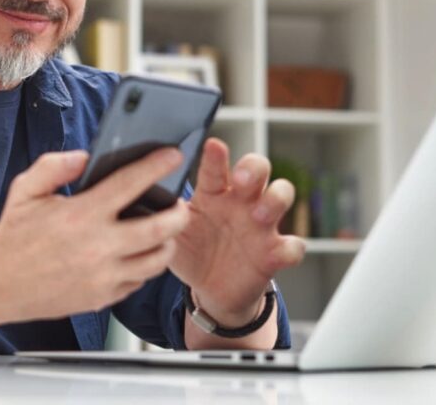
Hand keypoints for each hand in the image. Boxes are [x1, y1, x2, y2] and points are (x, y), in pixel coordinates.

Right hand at [0, 147, 190, 322]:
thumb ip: (53, 167)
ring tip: (164, 231)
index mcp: (80, 215)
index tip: (171, 156)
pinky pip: (137, 281)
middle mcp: (97, 247)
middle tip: (180, 204)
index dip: (156, 166)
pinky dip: (144, 266)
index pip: (130, 185)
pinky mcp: (102, 297)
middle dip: (178, 213)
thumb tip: (84, 157)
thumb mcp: (25, 191)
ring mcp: (102, 276)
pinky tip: (137, 254)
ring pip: (156, 260)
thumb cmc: (12, 235)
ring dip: (167, 242)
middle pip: (160, 229)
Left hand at [170, 138, 305, 325]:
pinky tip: (280, 251)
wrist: (210, 289)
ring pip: (281, 195)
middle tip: (240, 179)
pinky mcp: (274, 252)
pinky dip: (291, 247)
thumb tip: (141, 195)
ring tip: (259, 214)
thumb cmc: (191, 250)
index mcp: (212, 193)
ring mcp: (261, 225)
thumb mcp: (171, 232)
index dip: (215, 156)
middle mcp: (240, 202)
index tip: (212, 145)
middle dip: (253, 168)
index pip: (215, 168)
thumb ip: (162, 214)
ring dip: (274, 200)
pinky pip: (294, 245)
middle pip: (258, 169)